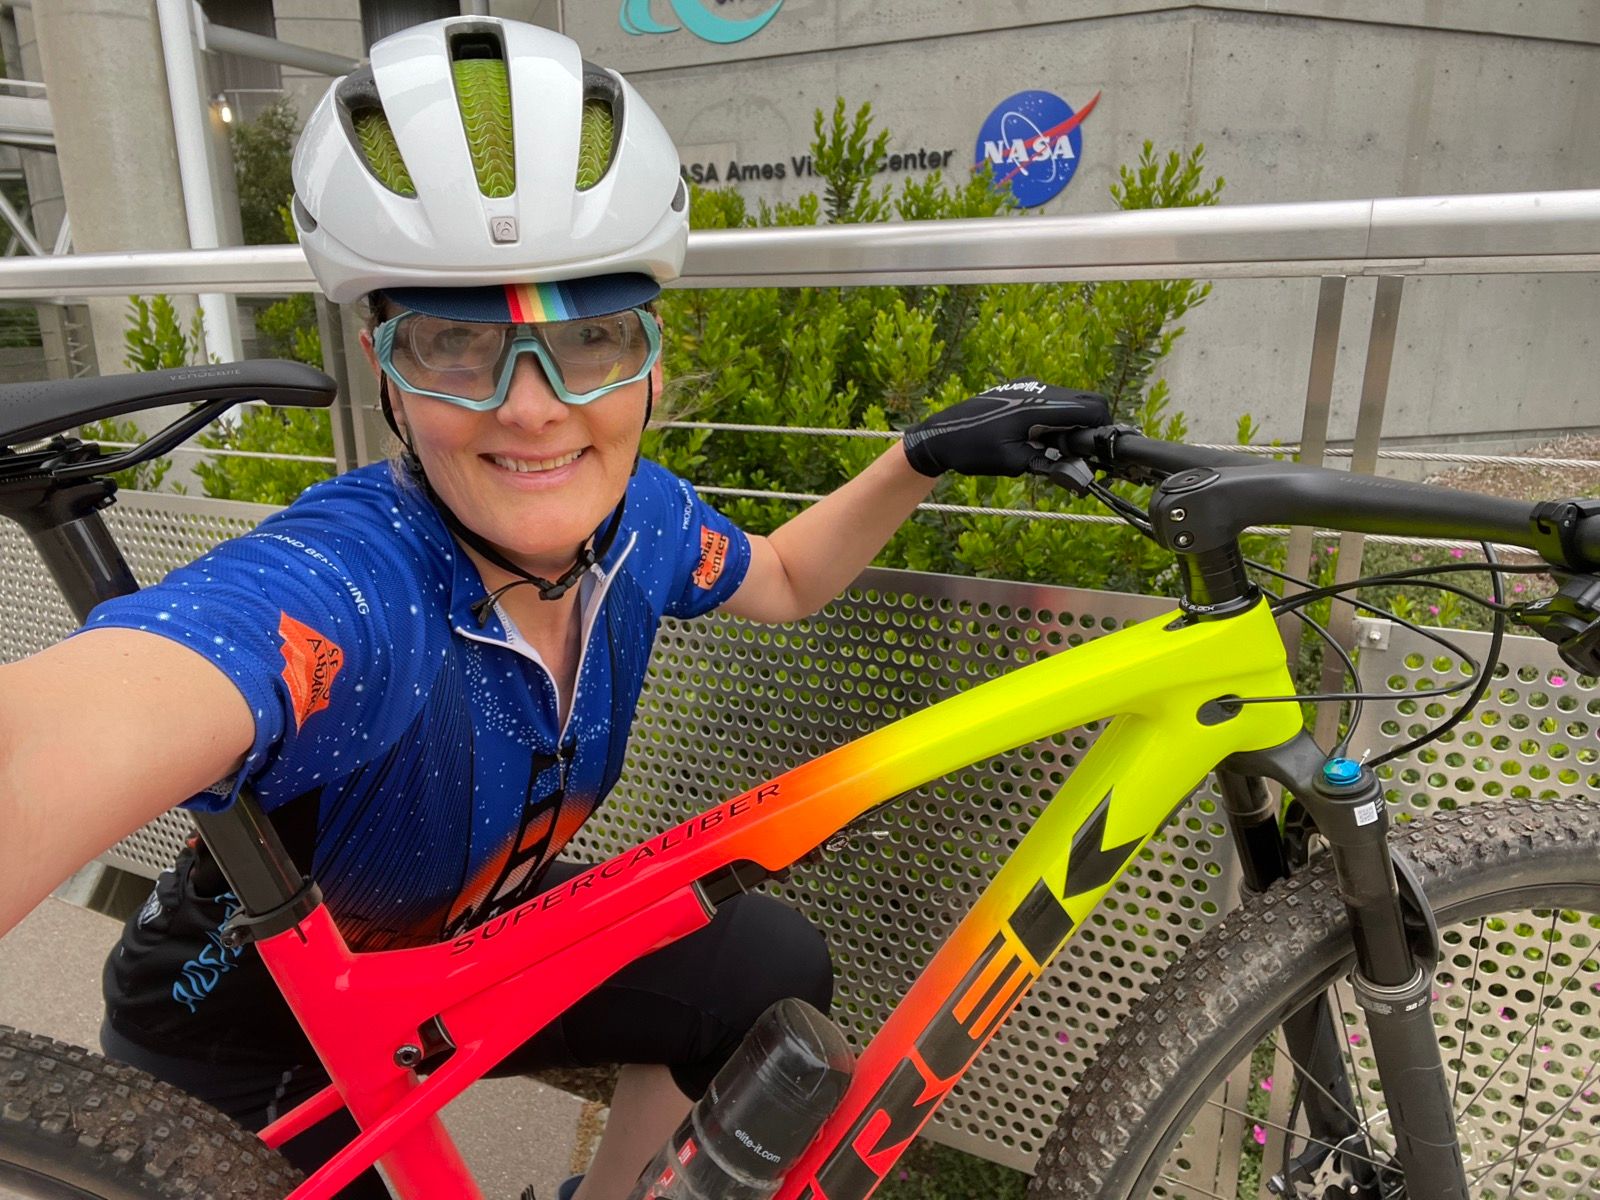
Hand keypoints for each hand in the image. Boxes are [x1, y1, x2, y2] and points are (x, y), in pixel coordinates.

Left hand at [900, 379, 1110, 476]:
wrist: (940, 435)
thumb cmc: (971, 450)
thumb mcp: (1012, 462)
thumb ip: (1048, 464)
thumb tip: (1079, 472)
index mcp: (1038, 405)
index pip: (1091, 408)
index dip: (1103, 429)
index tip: (1101, 451)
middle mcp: (1038, 390)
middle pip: (1088, 400)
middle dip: (1093, 426)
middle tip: (1083, 453)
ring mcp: (1030, 387)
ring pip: (1072, 399)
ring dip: (1075, 422)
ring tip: (1060, 449)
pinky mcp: (1023, 390)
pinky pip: (1054, 400)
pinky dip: (1060, 417)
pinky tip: (1045, 438)